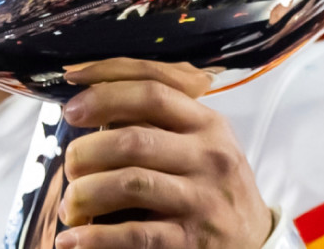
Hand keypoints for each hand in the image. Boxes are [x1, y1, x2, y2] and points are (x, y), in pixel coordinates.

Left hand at [56, 59, 271, 248]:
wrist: (253, 241)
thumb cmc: (212, 186)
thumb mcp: (200, 142)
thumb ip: (158, 121)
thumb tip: (89, 102)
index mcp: (207, 123)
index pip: (152, 90)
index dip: (105, 90)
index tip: (71, 103)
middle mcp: (209, 157)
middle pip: (133, 139)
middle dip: (86, 151)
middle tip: (70, 165)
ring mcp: (203, 200)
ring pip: (129, 183)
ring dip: (85, 193)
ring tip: (72, 203)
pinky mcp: (191, 242)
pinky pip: (135, 235)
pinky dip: (95, 238)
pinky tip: (73, 240)